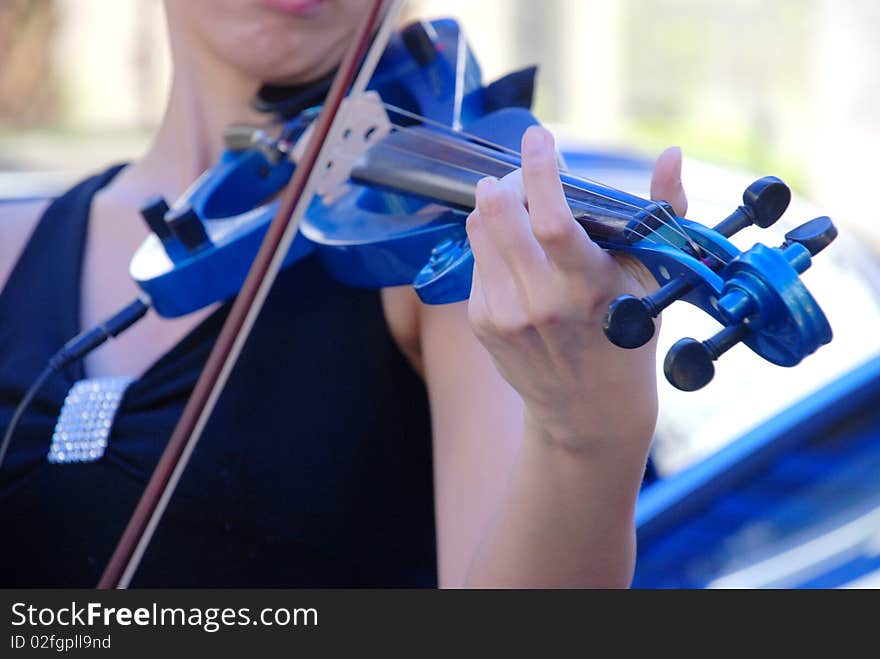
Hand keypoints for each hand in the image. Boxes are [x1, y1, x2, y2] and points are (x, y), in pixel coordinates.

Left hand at [465, 127, 686, 454]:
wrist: (588, 412)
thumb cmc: (627, 338)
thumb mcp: (652, 281)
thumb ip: (661, 213)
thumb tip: (669, 154)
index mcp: (589, 288)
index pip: (553, 220)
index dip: (540, 171)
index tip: (539, 136)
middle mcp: (541, 303)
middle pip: (497, 215)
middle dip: (507, 180)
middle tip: (521, 175)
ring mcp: (505, 315)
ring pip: (478, 230)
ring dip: (495, 208)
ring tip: (520, 213)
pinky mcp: (481, 323)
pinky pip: (476, 259)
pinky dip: (491, 244)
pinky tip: (516, 257)